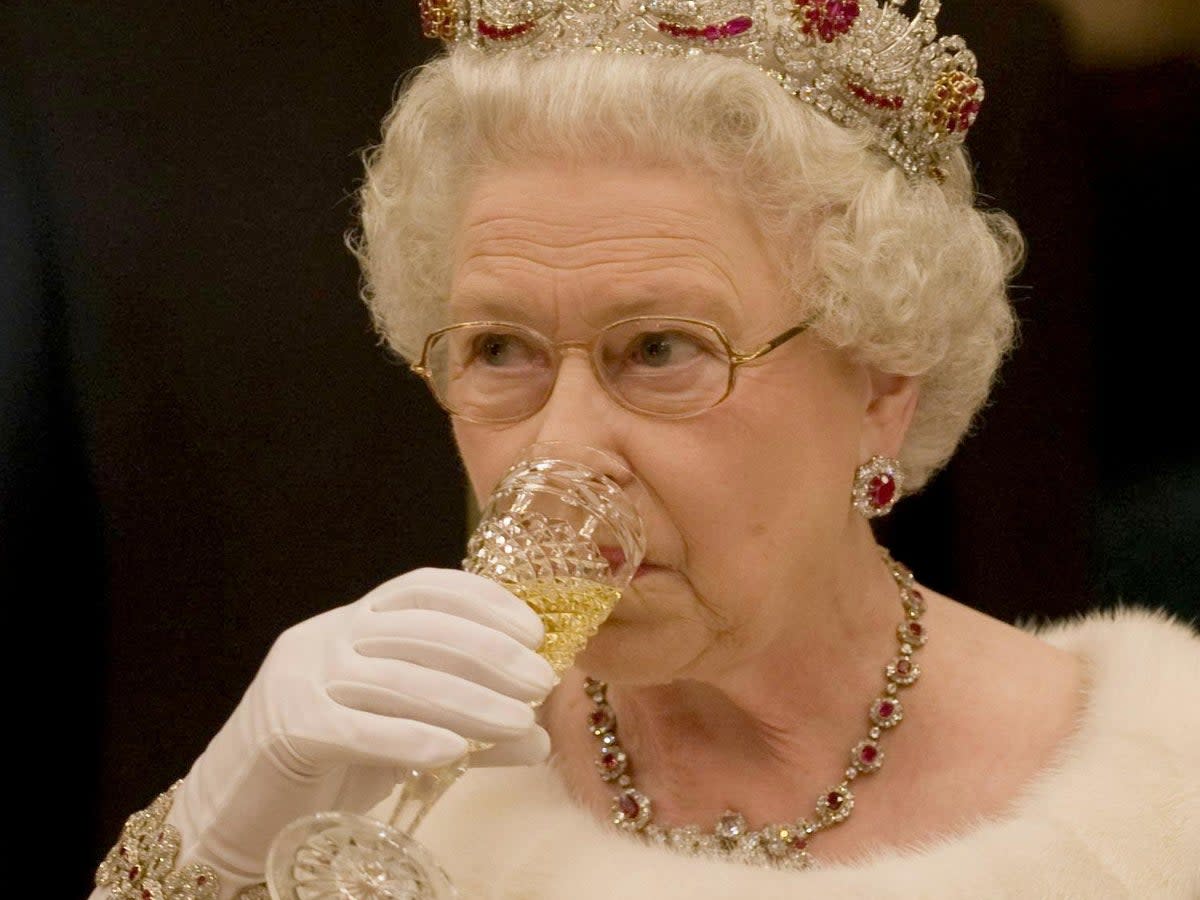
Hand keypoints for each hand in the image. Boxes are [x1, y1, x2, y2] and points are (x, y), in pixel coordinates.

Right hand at [162, 568, 554, 893]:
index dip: (484, 601)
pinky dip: (409, 736)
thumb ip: (469, 729)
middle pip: (420, 629)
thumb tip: (540, 739)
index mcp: (357, 620)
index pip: (425, 587)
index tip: (534, 631)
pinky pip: (356, 726)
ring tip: (518, 721)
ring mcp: (305, 675)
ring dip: (468, 699)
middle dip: (490, 653)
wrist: (240, 802)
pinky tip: (454, 751)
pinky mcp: (288, 726)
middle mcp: (330, 634)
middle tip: (541, 682)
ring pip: (397, 678)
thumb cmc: (332, 758)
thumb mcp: (407, 732)